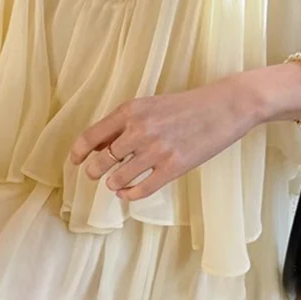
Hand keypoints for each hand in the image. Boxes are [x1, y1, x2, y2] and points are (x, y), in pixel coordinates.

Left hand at [69, 77, 265, 201]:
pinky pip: (141, 189)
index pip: (91, 136)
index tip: (75, 161)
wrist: (225, 106)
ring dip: (113, 183)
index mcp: (130, 111)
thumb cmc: (186, 105)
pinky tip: (128, 193)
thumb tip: (97, 146)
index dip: (78, 152)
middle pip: (101, 161)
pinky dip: (129, 194)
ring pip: (118, 177)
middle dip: (94, 171)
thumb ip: (123, 123)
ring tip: (115, 183)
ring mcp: (156, 150)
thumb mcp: (150, 105)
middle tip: (96, 174)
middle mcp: (139, 130)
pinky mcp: (174, 167)